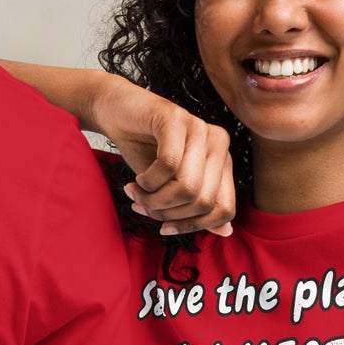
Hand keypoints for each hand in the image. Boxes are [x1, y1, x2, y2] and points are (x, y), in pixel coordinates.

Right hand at [86, 74, 234, 236]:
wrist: (116, 113)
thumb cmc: (144, 150)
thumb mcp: (171, 186)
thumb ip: (197, 207)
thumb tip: (227, 231)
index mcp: (222, 161)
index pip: (224, 209)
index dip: (194, 226)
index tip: (164, 228)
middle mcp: (218, 144)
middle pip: (203, 202)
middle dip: (168, 213)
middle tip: (143, 206)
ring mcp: (200, 128)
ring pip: (187, 188)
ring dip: (155, 199)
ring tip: (136, 193)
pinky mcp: (177, 118)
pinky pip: (168, 165)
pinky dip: (148, 180)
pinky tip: (138, 178)